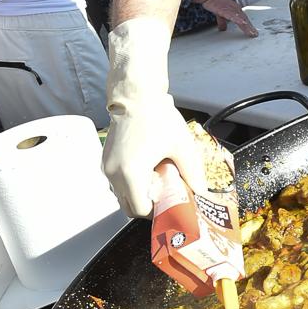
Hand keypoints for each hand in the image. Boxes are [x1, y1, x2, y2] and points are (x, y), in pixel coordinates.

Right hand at [103, 18, 207, 217]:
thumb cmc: (156, 116)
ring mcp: (108, 166)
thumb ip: (192, 172)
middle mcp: (114, 173)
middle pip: (129, 206)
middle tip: (166, 197)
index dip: (156, 213)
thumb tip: (201, 191)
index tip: (169, 207)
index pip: (140, 210)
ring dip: (139, 194)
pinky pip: (118, 181)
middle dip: (148, 205)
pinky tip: (147, 170)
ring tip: (158, 181)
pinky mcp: (106, 159)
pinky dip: (131, 183)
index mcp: (131, 173)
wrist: (136, 95)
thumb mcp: (181, 146)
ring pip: (122, 194)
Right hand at [193, 0, 258, 34]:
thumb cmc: (216, 2)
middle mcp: (236, 9)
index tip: (252, 32)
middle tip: (255, 34)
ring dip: (247, 26)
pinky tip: (243, 23)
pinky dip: (239, 20)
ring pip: (242, 19)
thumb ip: (222, 22)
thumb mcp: (220, 14)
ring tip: (252, 33)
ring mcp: (232, 9)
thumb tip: (223, 28)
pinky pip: (234, 16)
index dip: (249, 26)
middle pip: (245, 20)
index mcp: (235, 10)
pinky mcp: (227, 10)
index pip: (244, 19)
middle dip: (250, 28)